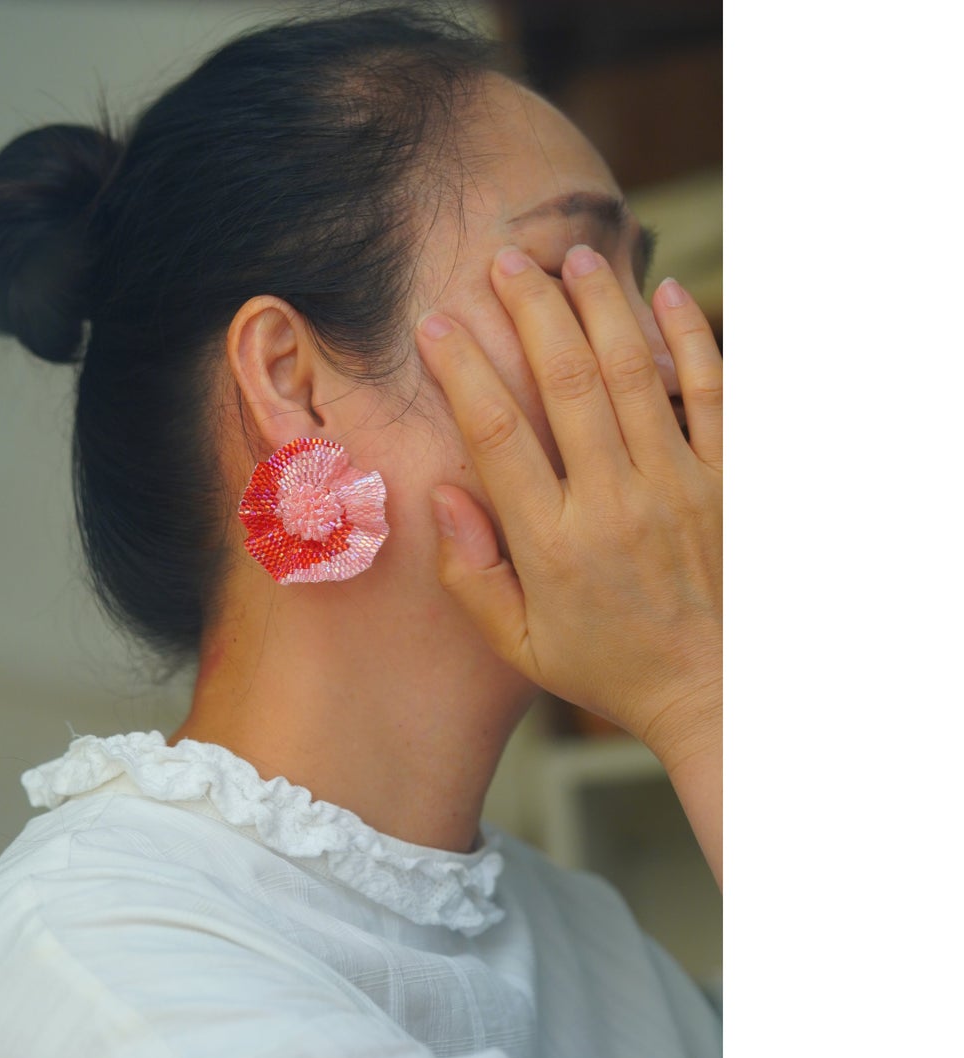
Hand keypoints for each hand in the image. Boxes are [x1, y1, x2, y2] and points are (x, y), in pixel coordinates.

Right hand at [416, 246, 721, 881]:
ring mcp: (678, 485)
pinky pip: (711, 393)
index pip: (497, 433)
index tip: (436, 326)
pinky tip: (666, 292)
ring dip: (601, 306)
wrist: (714, 693)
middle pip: (565, 381)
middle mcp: (614, 503)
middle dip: (530, 311)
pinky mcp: (727, 480)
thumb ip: (472, 576)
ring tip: (573, 256)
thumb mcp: (520, 646)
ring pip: (634, 372)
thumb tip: (443, 495)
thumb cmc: (608, 667)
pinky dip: (691, 338)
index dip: (463, 370)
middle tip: (504, 262)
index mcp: (553, 545)